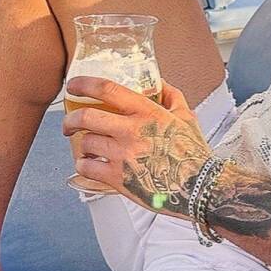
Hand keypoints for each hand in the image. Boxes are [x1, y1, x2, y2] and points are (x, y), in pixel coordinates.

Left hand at [62, 77, 210, 216]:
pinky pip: (87, 169)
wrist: (200, 187)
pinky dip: (84, 166)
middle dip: (71, 119)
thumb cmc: (194, 153)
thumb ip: (172, 96)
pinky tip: (90, 165)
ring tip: (88, 149)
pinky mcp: (119, 179)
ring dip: (82, 146)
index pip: (107, 89)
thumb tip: (159, 82)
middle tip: (70, 124)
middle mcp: (132, 131)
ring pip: (85, 144)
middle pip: (86, 117)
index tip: (73, 85)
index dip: (84, 84)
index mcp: (147, 112)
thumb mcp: (187, 117)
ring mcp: (123, 156)